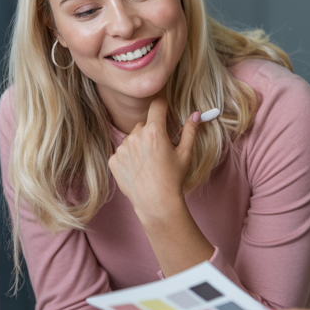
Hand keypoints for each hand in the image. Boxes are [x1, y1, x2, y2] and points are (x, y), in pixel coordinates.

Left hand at [108, 97, 200, 223]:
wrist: (156, 203)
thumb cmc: (173, 179)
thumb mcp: (185, 154)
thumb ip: (190, 131)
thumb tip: (196, 114)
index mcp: (154, 131)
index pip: (157, 105)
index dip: (162, 106)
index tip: (164, 109)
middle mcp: (135, 136)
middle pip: (144, 124)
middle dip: (152, 132)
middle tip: (159, 150)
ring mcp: (121, 148)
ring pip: (132, 138)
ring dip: (139, 145)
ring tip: (148, 163)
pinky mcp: (113, 160)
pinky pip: (122, 152)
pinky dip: (129, 157)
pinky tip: (138, 170)